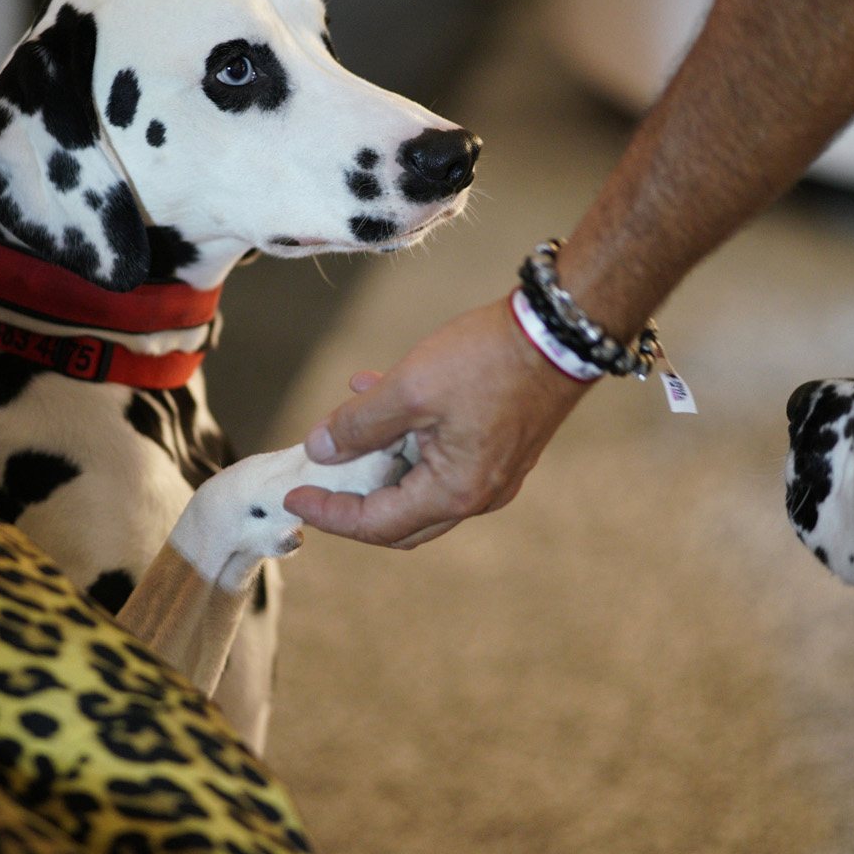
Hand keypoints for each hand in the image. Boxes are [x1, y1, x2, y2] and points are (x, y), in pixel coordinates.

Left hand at [283, 295, 588, 547]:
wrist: (559, 330)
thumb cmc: (489, 360)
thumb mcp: (409, 389)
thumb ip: (358, 425)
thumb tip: (320, 449)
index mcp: (454, 492)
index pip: (377, 524)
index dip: (330, 512)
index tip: (294, 495)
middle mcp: (478, 495)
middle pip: (400, 519)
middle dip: (353, 501)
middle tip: (315, 482)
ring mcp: (495, 474)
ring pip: (419, 484)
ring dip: (378, 459)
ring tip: (343, 422)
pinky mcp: (502, 447)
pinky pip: (442, 457)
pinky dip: (407, 437)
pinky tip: (379, 390)